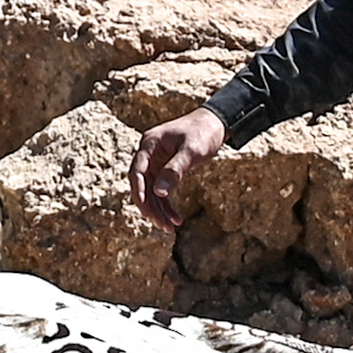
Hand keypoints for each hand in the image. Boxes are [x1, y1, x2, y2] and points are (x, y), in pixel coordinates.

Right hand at [132, 108, 229, 224]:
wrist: (215, 123)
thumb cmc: (203, 132)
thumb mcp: (191, 151)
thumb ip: (175, 170)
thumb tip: (159, 192)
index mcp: (150, 143)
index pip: (137, 170)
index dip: (138, 190)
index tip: (145, 208)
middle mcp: (149, 154)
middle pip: (142, 184)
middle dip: (150, 206)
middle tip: (160, 224)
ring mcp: (155, 162)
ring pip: (151, 191)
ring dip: (159, 210)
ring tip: (169, 228)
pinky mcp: (164, 170)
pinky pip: (161, 191)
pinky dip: (167, 205)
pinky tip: (176, 220)